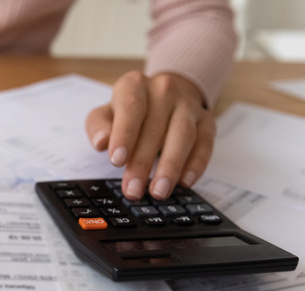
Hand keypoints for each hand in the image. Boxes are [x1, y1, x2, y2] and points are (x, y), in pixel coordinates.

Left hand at [85, 71, 215, 199]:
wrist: (165, 94)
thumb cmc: (130, 110)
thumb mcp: (106, 113)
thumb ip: (98, 126)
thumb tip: (101, 142)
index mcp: (134, 85)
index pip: (131, 108)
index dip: (124, 135)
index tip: (117, 161)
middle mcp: (164, 90)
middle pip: (155, 128)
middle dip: (142, 163)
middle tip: (133, 190)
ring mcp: (188, 104)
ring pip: (183, 135)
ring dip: (171, 167)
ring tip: (159, 191)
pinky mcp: (206, 120)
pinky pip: (205, 143)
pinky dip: (196, 164)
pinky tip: (185, 182)